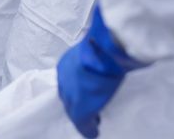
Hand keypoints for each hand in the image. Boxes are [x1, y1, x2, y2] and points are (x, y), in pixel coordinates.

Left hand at [57, 6, 146, 137]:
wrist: (104, 50)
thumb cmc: (104, 44)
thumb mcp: (98, 46)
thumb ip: (98, 51)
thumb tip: (110, 44)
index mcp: (65, 64)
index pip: (70, 81)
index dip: (79, 89)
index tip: (87, 93)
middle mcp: (63, 80)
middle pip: (69, 96)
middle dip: (79, 102)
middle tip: (90, 108)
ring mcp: (70, 95)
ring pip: (74, 110)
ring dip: (84, 117)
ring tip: (93, 121)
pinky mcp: (80, 110)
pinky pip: (83, 124)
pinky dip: (89, 129)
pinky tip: (93, 133)